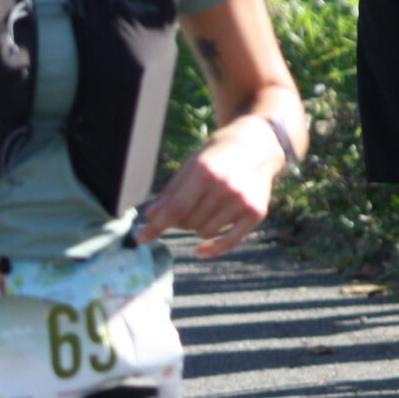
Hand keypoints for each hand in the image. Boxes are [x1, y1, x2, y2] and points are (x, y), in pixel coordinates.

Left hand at [137, 117, 289, 257]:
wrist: (257, 146)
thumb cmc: (217, 155)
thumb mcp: (191, 165)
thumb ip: (171, 191)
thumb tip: (150, 216)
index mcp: (206, 171)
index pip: (175, 208)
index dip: (156, 225)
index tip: (141, 238)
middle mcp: (226, 187)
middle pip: (189, 222)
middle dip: (179, 221)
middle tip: (185, 208)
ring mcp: (242, 201)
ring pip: (205, 233)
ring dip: (197, 227)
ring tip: (204, 209)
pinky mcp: (256, 213)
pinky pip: (229, 243)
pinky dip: (212, 250)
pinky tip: (200, 251)